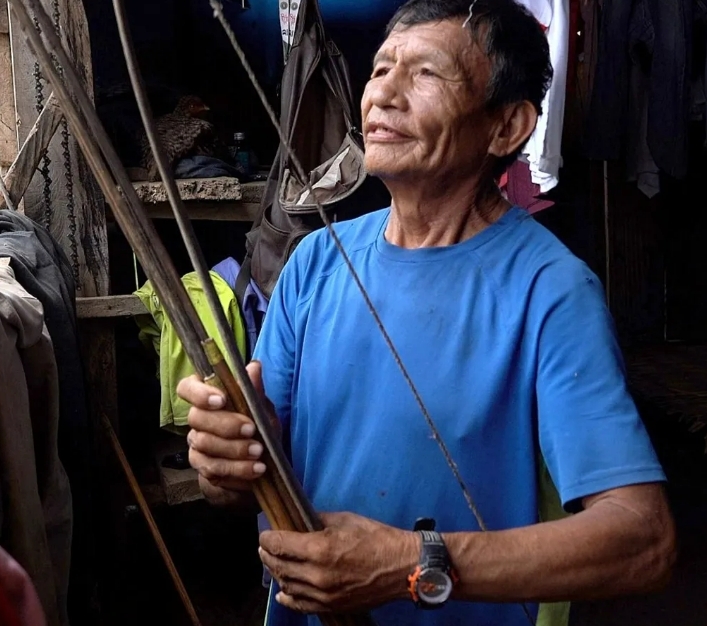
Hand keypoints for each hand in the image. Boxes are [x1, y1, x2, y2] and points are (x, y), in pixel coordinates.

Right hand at [176, 360, 274, 504]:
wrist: (261, 463)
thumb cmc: (259, 428)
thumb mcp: (263, 409)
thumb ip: (255, 391)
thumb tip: (254, 367)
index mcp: (208, 397)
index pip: (187, 388)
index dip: (199, 393)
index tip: (221, 400)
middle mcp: (197, 420)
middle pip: (196, 418)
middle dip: (226, 425)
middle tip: (252, 430)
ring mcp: (197, 445)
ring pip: (204, 445)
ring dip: (234, 450)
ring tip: (259, 453)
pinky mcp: (203, 469)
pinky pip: (212, 470)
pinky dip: (237, 471)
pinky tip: (255, 471)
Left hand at [259, 512, 417, 613]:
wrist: (403, 567)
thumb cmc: (377, 538)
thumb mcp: (346, 519)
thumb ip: (318, 520)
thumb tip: (301, 520)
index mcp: (319, 549)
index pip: (280, 544)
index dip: (267, 538)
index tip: (264, 533)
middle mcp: (317, 575)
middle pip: (280, 566)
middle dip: (268, 555)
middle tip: (264, 547)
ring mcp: (324, 594)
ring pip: (288, 586)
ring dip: (277, 573)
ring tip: (273, 563)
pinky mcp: (332, 606)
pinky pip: (302, 605)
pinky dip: (289, 598)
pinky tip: (283, 592)